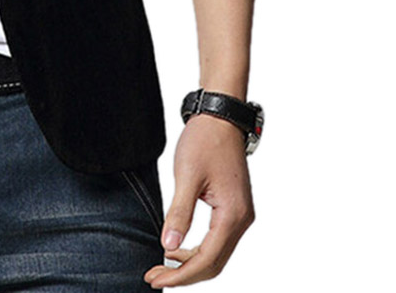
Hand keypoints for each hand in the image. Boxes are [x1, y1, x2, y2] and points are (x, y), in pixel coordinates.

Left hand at [144, 114, 254, 287]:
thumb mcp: (186, 176)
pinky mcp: (233, 210)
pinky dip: (197, 250)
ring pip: (216, 255)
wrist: (220, 119)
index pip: (206, 259)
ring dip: (190, 264)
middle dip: (183, 275)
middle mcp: (242, 220)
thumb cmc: (204, 141)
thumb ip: (179, 212)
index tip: (155, 279)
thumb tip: (168, 245)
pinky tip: (176, 248)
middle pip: (214, 264)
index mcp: (232, 215)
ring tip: (161, 265)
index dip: (180, 274)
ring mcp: (240, 216)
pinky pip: (216, 241)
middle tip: (154, 277)